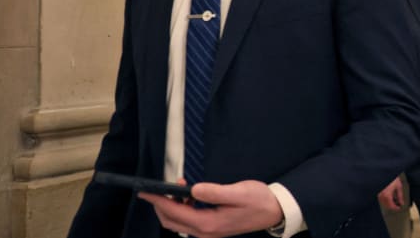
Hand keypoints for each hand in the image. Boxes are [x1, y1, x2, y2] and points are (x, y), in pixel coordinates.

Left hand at [138, 180, 282, 237]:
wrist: (274, 212)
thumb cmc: (259, 200)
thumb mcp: (239, 192)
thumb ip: (215, 192)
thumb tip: (193, 190)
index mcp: (209, 223)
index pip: (175, 213)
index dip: (158, 201)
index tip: (145, 191)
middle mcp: (205, 232)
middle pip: (171, 221)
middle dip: (161, 205)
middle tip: (160, 187)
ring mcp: (208, 232)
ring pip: (178, 223)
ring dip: (171, 207)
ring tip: (178, 188)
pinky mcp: (211, 229)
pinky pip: (187, 222)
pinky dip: (181, 210)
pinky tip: (188, 197)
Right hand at [377, 176, 404, 210]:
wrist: (384, 170)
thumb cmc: (391, 177)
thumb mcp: (398, 186)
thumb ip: (400, 196)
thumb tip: (401, 203)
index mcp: (387, 196)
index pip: (391, 206)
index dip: (396, 208)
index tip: (399, 207)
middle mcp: (381, 196)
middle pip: (387, 205)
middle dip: (393, 205)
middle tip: (398, 203)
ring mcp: (378, 194)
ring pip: (383, 202)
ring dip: (389, 202)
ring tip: (394, 198)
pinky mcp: (376, 191)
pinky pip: (381, 198)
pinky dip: (385, 199)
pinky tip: (389, 195)